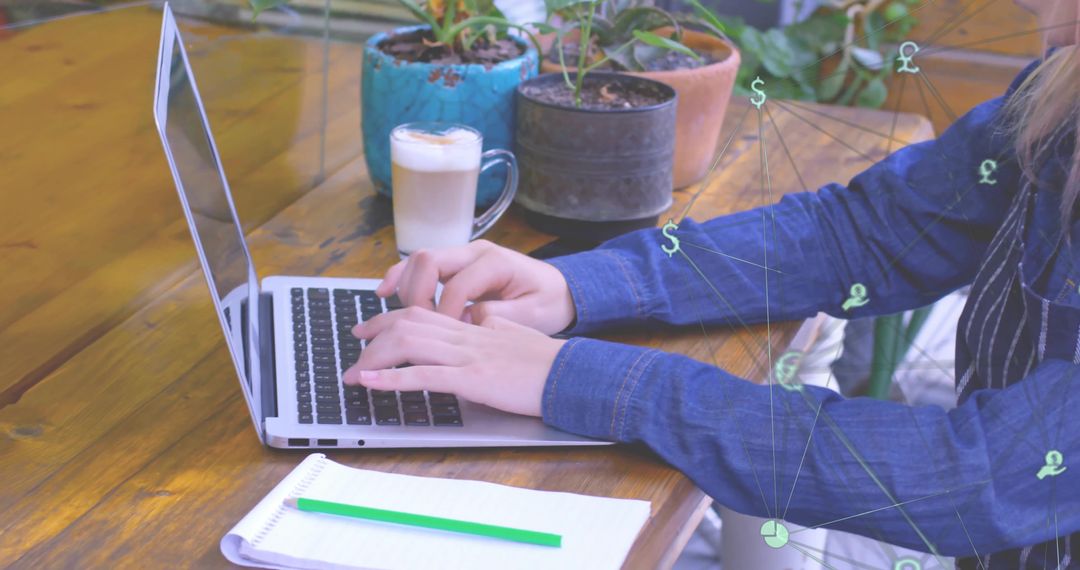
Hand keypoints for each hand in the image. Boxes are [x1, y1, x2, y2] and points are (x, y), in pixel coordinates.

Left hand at [341, 307, 565, 417]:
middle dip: (373, 335)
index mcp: (473, 326)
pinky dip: (391, 379)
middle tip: (353, 349)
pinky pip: (424, 376)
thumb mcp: (513, 338)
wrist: (570, 374)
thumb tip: (480, 323)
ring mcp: (467, 355)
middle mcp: (465, 335)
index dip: (389, 318)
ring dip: (373, 359)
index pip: (422, 313)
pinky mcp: (472, 379)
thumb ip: (490, 330)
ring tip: (353, 374)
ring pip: (409, 344)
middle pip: (407, 323)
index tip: (368, 328)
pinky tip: (371, 384)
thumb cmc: (546, 362)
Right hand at [375, 240, 575, 334]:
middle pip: (428, 262)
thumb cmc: (549, 302)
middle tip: (413, 328)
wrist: (562, 290)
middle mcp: (475, 252)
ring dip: (402, 287)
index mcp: (495, 262)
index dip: (445, 313)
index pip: (456, 286)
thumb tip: (465, 319)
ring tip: (393, 317)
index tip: (445, 339)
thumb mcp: (533, 315)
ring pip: (418, 261)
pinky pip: (420, 266)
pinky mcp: (456, 265)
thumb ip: (499, 316)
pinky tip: (383, 292)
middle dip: (414, 296)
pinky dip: (400, 278)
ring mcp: (463, 256)